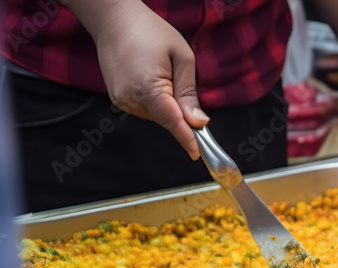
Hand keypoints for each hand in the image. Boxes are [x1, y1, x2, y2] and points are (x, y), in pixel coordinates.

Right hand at [89, 2, 208, 158]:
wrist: (114, 19)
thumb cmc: (150, 31)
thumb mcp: (182, 57)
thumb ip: (189, 93)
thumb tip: (198, 122)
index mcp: (148, 88)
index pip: (172, 122)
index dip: (187, 139)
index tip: (198, 153)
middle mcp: (130, 99)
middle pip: (167, 120)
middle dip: (181, 113)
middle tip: (181, 82)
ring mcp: (121, 100)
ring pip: (157, 116)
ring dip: (168, 104)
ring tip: (161, 72)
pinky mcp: (117, 98)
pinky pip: (145, 109)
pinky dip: (156, 101)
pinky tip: (152, 77)